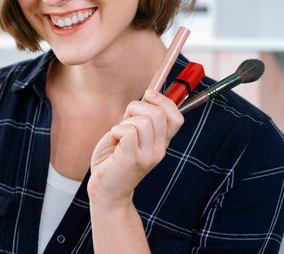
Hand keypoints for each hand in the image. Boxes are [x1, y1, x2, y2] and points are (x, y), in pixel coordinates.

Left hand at [88, 88, 183, 206]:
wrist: (106, 190)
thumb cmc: (114, 159)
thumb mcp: (130, 134)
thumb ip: (140, 117)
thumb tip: (150, 93)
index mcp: (161, 142)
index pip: (177, 117)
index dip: (164, 100)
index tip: (147, 95)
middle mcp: (159, 150)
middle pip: (158, 114)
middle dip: (137, 106)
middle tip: (125, 120)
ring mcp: (147, 156)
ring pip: (143, 121)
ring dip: (124, 121)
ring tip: (118, 135)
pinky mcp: (132, 160)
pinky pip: (128, 131)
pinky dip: (116, 130)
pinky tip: (113, 141)